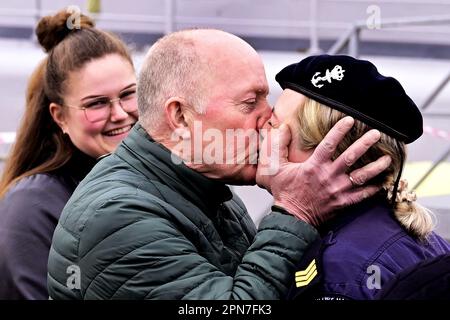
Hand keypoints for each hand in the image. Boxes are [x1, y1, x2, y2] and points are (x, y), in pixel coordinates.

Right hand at [256, 116, 391, 226]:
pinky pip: (362, 196)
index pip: (328, 144)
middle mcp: (328, 176)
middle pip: (350, 157)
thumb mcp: (275, 168)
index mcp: (313, 166)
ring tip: (388, 159)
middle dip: (365, 144)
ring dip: (376, 167)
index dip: (339, 130)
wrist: (291, 218)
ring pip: (361, 176)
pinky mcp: (342, 203)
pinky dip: (374, 189)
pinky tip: (383, 183)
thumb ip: (279, 146)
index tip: (350, 120)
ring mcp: (337, 190)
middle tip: (377, 133)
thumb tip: (283, 127)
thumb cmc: (284, 192)